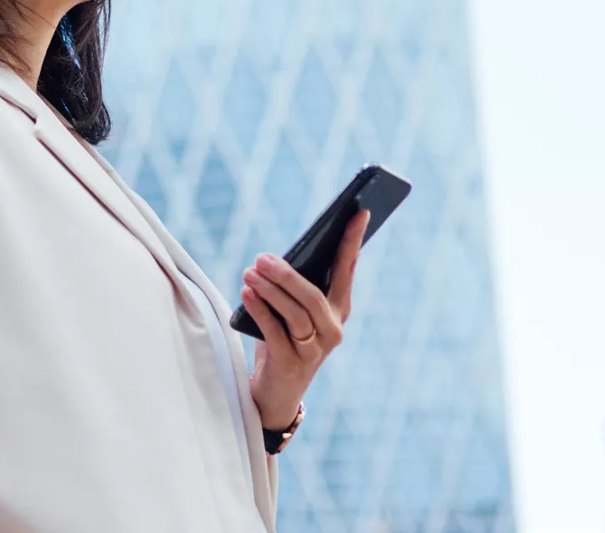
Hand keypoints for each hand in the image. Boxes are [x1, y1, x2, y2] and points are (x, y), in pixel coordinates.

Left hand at [238, 209, 369, 432]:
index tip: (358, 212)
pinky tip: (247, 293)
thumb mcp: (290, 311)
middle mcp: (332, 329)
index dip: (352, 241)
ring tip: (250, 272)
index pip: (348, 270)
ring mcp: (315, 350)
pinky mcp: (293, 364)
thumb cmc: (282, 341)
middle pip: (313, 295)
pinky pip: (276, 333)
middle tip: (262, 256)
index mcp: (338, 310)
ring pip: (296, 314)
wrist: (275, 393)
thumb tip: (276, 260)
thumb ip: (292, 289)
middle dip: (287, 274)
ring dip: (271, 290)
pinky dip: (260, 310)